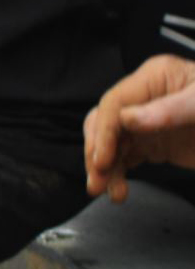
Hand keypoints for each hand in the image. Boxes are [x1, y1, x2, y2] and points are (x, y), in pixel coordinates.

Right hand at [86, 54, 194, 200]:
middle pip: (104, 121)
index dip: (104, 131)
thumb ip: (171, 110)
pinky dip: (119, 173)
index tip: (102, 160)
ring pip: (110, 142)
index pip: (115, 102)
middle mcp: (145, 97)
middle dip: (97, 151)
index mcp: (156, 77)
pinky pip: (126, 156)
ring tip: (109, 191)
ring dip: (105, 167)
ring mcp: (148, 121)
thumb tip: (128, 119)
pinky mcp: (154, 142)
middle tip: (97, 180)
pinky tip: (119, 188)